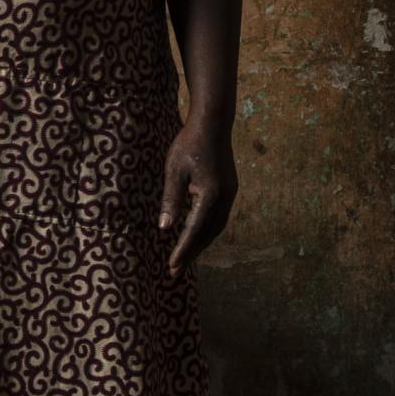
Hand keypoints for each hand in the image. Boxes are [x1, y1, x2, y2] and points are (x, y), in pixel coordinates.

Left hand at [158, 120, 236, 277]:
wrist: (212, 124)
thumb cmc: (189, 145)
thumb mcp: (174, 171)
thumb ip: (171, 200)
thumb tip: (165, 228)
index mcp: (211, 195)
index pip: (194, 229)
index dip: (182, 249)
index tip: (171, 266)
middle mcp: (225, 198)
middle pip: (208, 234)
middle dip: (191, 253)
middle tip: (175, 271)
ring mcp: (230, 194)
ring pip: (215, 227)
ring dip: (199, 244)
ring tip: (183, 258)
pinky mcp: (228, 190)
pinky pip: (217, 217)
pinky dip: (205, 231)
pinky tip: (194, 236)